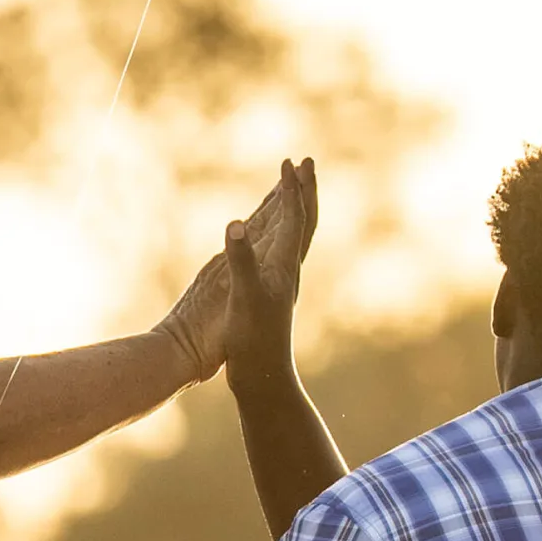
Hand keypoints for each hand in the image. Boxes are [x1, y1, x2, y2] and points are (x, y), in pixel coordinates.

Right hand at [156, 160, 316, 383]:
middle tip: (304, 164)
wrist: (261, 377)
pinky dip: (273, 236)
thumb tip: (237, 222)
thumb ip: (241, 258)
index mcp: (284, 266)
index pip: (294, 218)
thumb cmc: (253, 340)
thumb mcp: (244, 296)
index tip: (289, 163)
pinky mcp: (268, 296)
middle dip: (303, 192)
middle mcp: (286, 272)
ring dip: (290, 210)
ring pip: (289, 238)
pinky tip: (263, 240)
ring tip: (287, 191)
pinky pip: (274, 255)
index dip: (291, 189)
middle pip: (302, 223)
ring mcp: (278, 284)